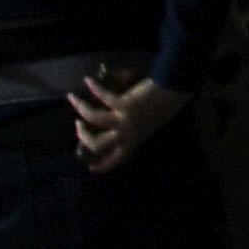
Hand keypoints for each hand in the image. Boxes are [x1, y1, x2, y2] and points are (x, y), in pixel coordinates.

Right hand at [73, 74, 190, 172]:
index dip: (102, 166)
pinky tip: (87, 80)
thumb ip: (134, 132)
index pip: (115, 160)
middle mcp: (126, 134)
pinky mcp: (124, 103)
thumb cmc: (165, 109)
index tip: (90, 167)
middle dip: (83, 136)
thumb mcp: (149, 127)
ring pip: (93, 118)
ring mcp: (123, 119)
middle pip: (96, 143)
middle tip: (78, 125)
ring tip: (73, 99)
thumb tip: (119, 128)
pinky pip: (103, 96)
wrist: (174, 93)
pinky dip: (94, 87)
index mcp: (133, 143)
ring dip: (81, 108)